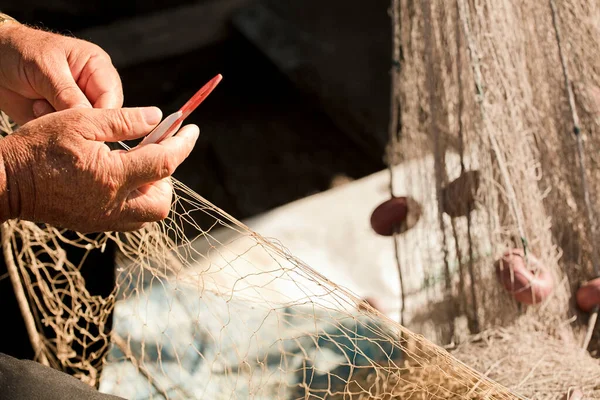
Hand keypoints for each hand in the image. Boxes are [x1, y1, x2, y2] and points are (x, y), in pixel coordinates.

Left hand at [0, 23, 122, 123]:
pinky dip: (51, 129)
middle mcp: (92, 89)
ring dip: (62, 123)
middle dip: (81, 120)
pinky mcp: (64, 120)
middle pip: (103, 117)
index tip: (87, 125)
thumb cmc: (20, 52)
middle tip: (57, 114)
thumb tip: (89, 118)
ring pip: (85, 129)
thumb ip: (67, 93)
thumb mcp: (45, 67)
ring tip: (39, 105)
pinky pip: (67, 135)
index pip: (112, 97)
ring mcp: (78, 106)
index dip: (104, 114)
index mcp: (97, 68)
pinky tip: (35, 110)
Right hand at [0, 107, 198, 232]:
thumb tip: (158, 117)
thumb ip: (123, 121)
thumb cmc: (39, 148)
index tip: (192, 130)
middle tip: (154, 153)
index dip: (184, 144)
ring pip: (148, 214)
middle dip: (168, 177)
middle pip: (163, 201)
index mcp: (112, 176)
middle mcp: (113, 205)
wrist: (5, 183)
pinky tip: (121, 180)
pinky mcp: (95, 224)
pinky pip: (130, 218)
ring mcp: (104, 219)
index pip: (165, 162)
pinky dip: (136, 200)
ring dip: (153, 190)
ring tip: (136, 166)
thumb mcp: (81, 122)